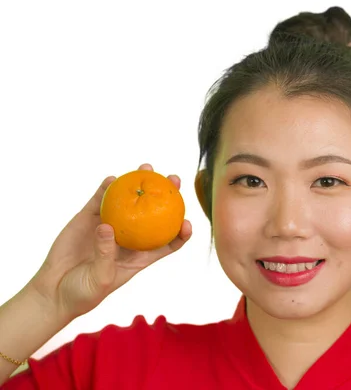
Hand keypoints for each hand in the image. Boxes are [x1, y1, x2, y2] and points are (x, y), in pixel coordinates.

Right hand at [26, 163, 192, 322]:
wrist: (54, 290)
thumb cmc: (83, 293)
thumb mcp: (100, 279)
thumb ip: (105, 254)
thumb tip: (108, 226)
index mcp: (140, 256)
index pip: (168, 242)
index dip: (180, 232)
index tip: (187, 222)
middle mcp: (130, 237)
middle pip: (154, 214)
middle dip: (167, 195)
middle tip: (174, 179)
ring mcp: (110, 225)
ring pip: (129, 201)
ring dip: (138, 183)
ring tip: (145, 168)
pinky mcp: (89, 219)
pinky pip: (101, 200)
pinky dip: (107, 188)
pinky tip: (112, 179)